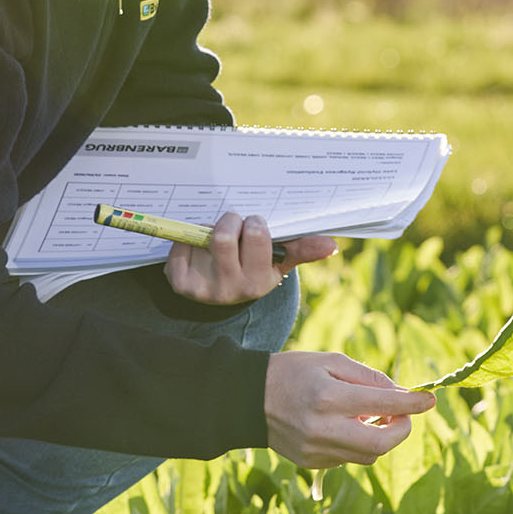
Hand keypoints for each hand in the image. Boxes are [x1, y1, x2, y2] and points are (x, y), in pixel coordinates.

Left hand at [165, 213, 334, 304]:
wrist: (220, 293)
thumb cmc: (253, 268)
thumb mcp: (279, 261)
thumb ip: (303, 249)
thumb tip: (331, 244)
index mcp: (260, 281)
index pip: (258, 236)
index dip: (254, 223)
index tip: (254, 224)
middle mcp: (233, 289)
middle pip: (226, 236)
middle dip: (232, 220)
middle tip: (235, 223)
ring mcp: (204, 288)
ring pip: (206, 236)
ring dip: (212, 226)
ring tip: (218, 234)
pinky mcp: (180, 283)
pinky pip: (182, 244)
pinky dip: (190, 238)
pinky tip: (199, 248)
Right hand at [264, 351, 435, 468]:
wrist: (247, 399)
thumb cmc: (294, 372)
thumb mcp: (331, 361)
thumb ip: (369, 378)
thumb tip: (403, 395)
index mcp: (328, 396)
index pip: (384, 405)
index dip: (413, 403)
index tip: (430, 399)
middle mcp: (323, 428)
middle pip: (381, 443)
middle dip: (402, 430)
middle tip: (403, 416)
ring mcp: (316, 450)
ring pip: (368, 455)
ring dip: (380, 437)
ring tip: (370, 417)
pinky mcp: (312, 463)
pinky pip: (349, 458)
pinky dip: (357, 443)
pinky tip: (346, 426)